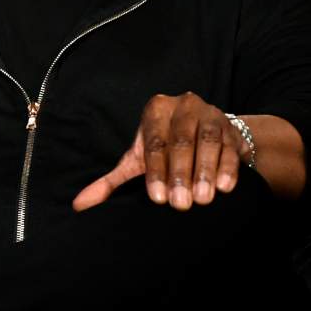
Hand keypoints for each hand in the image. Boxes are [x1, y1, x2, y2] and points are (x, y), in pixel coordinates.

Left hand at [72, 92, 255, 211]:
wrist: (206, 135)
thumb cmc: (166, 148)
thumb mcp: (139, 160)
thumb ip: (112, 181)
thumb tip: (78, 204)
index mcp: (155, 110)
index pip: (154, 142)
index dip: (156, 171)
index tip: (159, 198)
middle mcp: (182, 106)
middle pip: (180, 141)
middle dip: (180, 174)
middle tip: (181, 204)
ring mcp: (209, 113)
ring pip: (207, 141)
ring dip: (205, 171)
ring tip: (203, 199)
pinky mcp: (231, 126)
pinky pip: (230, 146)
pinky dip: (227, 167)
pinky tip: (224, 187)